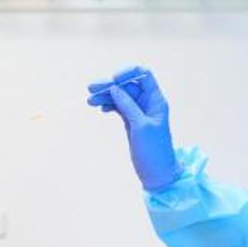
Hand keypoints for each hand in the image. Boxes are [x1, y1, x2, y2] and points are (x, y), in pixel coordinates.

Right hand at [86, 66, 180, 190]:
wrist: (157, 173)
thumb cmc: (154, 150)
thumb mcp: (141, 126)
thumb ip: (128, 105)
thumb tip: (114, 88)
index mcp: (156, 100)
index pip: (143, 76)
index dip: (128, 73)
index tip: (113, 80)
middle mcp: (148, 103)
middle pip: (127, 86)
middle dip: (110, 85)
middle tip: (91, 88)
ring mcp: (138, 112)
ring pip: (120, 96)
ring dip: (105, 96)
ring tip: (90, 100)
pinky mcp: (131, 121)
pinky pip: (118, 107)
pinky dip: (109, 105)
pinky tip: (101, 107)